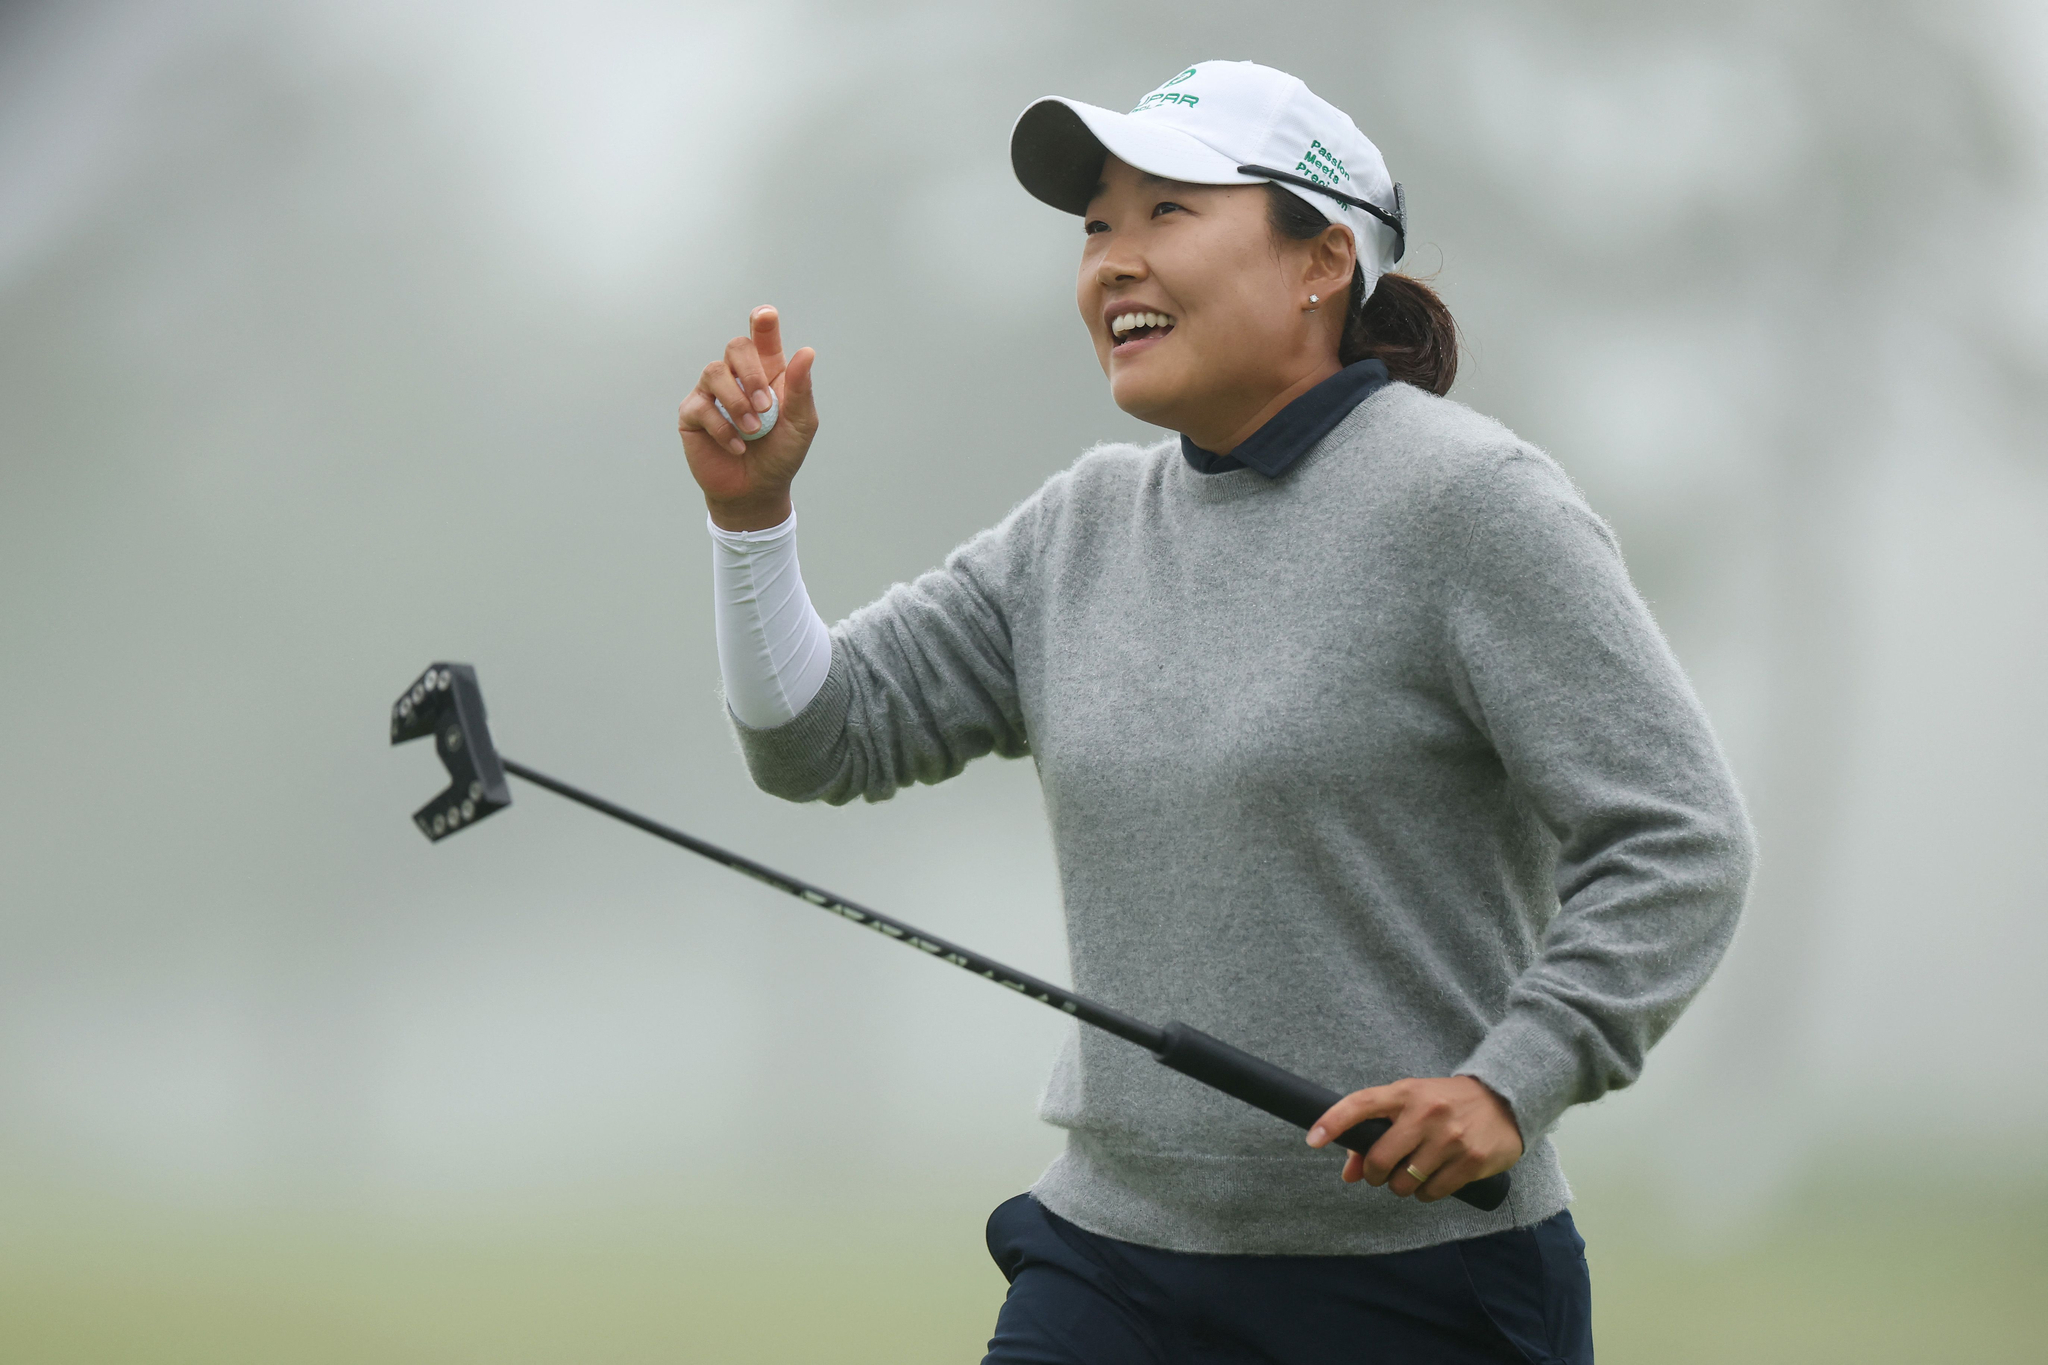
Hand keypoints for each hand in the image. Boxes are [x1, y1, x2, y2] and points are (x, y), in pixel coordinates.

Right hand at [678, 305, 818, 529]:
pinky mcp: (692, 414)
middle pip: (736, 347)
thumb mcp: (801, 425)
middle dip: (752, 373)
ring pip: (714, 371)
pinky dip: (723, 428)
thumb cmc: (780, 455)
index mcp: (767, 373)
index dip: (763, 323)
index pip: (762, 338)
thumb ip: (801, 390)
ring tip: (754, 431)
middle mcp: (737, 377)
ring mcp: (712, 393)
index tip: (766, 316)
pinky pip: (701, 407)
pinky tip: (738, 447)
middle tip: (766, 406)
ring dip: (738, 403)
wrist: (756, 491)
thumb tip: (806, 351)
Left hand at [1306, 1076, 1522, 1202]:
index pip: (1361, 1104)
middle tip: (1384, 1172)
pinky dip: (1425, 1193)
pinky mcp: (1471, 1161)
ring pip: (1403, 1182)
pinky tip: (1434, 1178)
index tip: (1312, 1139)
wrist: (1504, 1100)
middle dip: (1375, 1174)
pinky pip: (1431, 1193)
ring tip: (1414, 1171)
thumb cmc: (1444, 1103)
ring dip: (1402, 1186)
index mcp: (1405, 1093)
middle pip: (1379, 1159)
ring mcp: (1449, 1138)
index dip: (1333, 1121)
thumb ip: (1376, 1134)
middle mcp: (1426, 1113)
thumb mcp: (1410, 1105)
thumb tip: (1349, 1173)